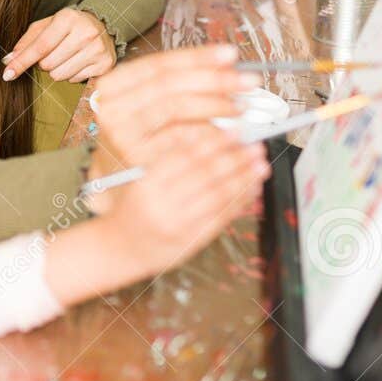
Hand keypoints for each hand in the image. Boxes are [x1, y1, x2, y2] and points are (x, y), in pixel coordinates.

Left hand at [3, 7, 115, 82]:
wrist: (104, 26)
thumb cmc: (70, 26)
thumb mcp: (48, 25)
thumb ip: (27, 41)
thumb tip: (8, 60)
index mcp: (68, 18)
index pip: (40, 46)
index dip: (22, 62)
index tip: (7, 74)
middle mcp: (85, 33)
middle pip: (48, 64)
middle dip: (44, 63)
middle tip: (53, 53)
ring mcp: (97, 49)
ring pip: (59, 75)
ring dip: (56, 70)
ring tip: (66, 57)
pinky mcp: (104, 64)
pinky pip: (74, 80)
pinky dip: (71, 74)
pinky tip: (78, 61)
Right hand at [87, 44, 246, 174]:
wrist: (119, 175)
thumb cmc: (140, 132)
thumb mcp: (148, 100)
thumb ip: (178, 82)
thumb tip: (226, 66)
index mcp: (114, 85)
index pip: (160, 64)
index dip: (197, 57)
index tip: (230, 55)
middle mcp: (114, 108)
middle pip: (169, 85)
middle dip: (213, 79)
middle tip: (247, 80)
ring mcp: (124, 135)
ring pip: (176, 109)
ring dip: (215, 105)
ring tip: (240, 106)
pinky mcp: (139, 158)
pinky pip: (180, 139)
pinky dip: (208, 132)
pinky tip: (228, 131)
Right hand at [107, 123, 267, 272]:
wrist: (120, 249)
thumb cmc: (133, 212)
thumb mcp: (142, 182)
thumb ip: (172, 164)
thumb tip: (212, 143)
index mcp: (148, 183)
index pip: (186, 156)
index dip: (214, 142)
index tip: (234, 131)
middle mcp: (163, 203)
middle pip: (206, 174)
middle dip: (236, 157)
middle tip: (255, 146)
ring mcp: (179, 223)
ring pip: (219, 195)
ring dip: (244, 178)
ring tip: (261, 165)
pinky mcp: (193, 240)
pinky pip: (222, 217)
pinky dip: (240, 202)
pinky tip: (252, 190)